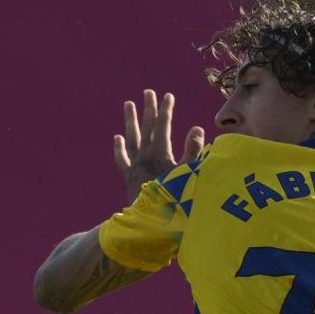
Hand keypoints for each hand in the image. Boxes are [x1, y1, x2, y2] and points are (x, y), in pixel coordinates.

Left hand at [114, 89, 204, 203]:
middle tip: (149, 92)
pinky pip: (122, 159)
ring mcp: (134, 165)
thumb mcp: (189, 174)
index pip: (163, 125)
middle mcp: (144, 155)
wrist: (151, 221)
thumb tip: (196, 128)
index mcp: (159, 153)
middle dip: (149, 109)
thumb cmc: (176, 198)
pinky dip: (119, 148)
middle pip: (147, 127)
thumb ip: (193, 151)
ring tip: (128, 104)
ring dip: (131, 121)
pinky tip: (117, 138)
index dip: (166, 109)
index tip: (168, 96)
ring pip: (131, 138)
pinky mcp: (128, 176)